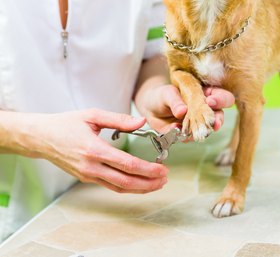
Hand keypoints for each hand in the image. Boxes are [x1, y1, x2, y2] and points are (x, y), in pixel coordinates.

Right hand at [5, 109, 168, 193]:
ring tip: (157, 184)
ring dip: (141, 188)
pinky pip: (110, 186)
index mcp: (94, 150)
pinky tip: (139, 183)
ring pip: (119, 188)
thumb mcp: (92, 115)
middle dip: (149, 183)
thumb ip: (119, 119)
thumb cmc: (66, 124)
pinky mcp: (87, 178)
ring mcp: (88, 175)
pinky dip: (128, 187)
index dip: (148, 170)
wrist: (41, 138)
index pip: (127, 165)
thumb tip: (141, 121)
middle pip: (126, 181)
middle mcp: (91, 167)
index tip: (163, 169)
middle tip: (165, 179)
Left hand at [136, 84, 234, 132]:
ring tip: (196, 133)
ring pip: (207, 129)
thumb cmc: (162, 96)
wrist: (150, 109)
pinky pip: (191, 137)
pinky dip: (186, 137)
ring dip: (202, 132)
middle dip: (218, 120)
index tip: (210, 102)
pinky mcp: (189, 134)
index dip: (220, 99)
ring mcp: (198, 123)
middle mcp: (205, 109)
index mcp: (205, 94)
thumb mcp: (167, 94)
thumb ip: (175, 101)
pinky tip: (180, 133)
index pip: (221, 96)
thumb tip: (182, 111)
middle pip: (219, 115)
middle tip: (214, 124)